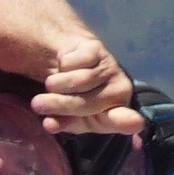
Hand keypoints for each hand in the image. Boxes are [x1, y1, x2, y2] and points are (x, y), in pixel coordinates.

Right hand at [27, 36, 141, 134]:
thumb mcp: (69, 118)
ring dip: (56, 84)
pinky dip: (62, 66)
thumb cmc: (75, 98)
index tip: (135, 122)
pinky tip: (65, 67)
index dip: (126, 121)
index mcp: (116, 113)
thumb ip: (63, 124)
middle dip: (58, 104)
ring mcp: (111, 68)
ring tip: (51, 86)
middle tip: (38, 104)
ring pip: (79, 81)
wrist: (73, 65)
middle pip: (85, 103)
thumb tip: (50, 124)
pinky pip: (72, 63)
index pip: (123, 120)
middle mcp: (121, 90)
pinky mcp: (98, 50)